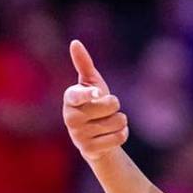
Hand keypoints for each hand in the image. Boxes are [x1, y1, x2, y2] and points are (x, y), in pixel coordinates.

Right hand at [62, 40, 127, 161]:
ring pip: (118, 121)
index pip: (77, 95)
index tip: (97, 93)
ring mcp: (78, 135)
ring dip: (120, 121)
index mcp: (70, 98)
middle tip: (104, 110)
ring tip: (107, 123)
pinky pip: (119, 137)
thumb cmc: (92, 103)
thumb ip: (83, 64)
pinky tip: (111, 135)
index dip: (89, 94)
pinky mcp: (88, 149)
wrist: (94, 136)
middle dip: (115, 105)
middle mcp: (69, 117)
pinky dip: (122, 134)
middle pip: (110, 105)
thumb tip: (75, 43)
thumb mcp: (90, 83)